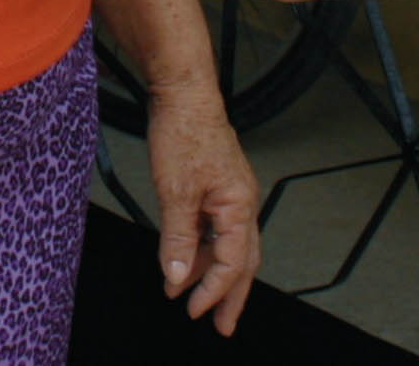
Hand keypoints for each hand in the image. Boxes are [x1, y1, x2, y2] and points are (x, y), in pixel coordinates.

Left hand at [144, 84, 260, 336]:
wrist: (184, 93)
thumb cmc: (185, 133)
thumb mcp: (175, 192)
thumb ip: (177, 238)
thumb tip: (177, 276)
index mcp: (239, 206)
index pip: (231, 263)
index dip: (212, 291)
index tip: (192, 311)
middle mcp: (242, 201)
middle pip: (243, 260)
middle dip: (231, 295)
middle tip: (222, 325)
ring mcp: (232, 192)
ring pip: (230, 243)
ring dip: (212, 271)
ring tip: (191, 292)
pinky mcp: (218, 183)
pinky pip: (218, 225)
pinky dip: (204, 246)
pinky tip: (187, 254)